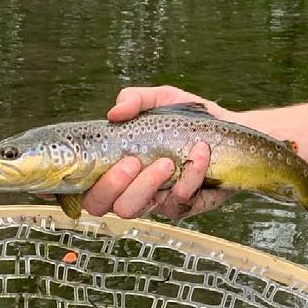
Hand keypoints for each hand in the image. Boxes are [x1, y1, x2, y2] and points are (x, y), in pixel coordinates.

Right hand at [81, 85, 233, 220]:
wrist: (230, 130)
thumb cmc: (187, 119)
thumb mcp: (160, 99)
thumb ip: (135, 99)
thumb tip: (114, 113)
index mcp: (117, 167)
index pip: (84, 186)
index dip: (77, 184)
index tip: (91, 164)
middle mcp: (131, 188)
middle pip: (102, 206)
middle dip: (113, 185)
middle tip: (134, 161)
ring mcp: (157, 201)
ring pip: (135, 209)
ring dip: (148, 184)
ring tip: (168, 161)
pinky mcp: (185, 207)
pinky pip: (179, 202)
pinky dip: (190, 175)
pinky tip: (200, 154)